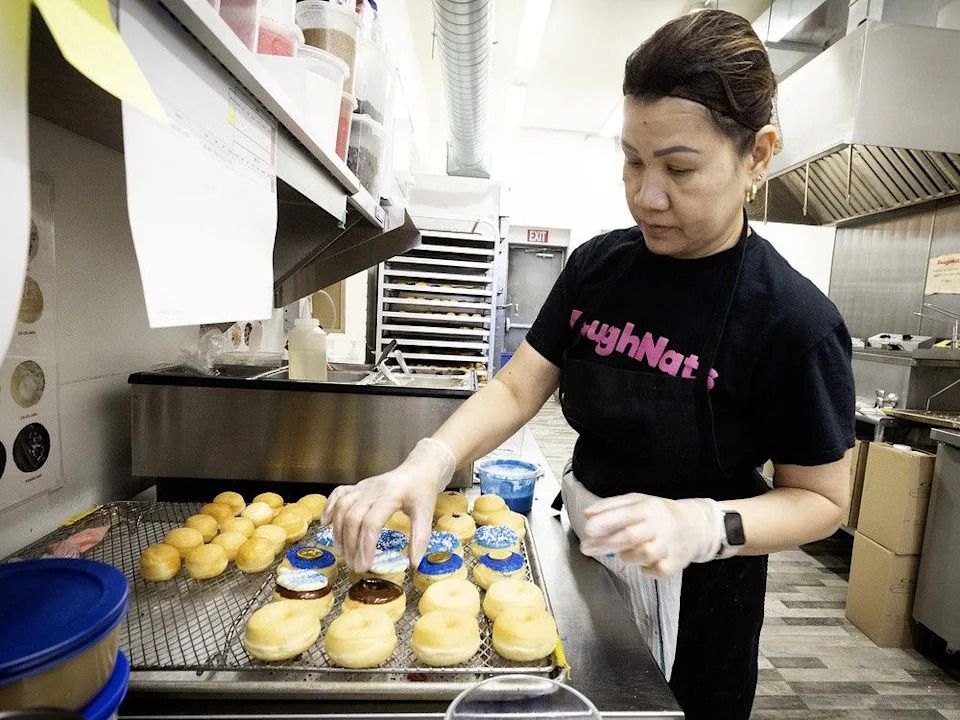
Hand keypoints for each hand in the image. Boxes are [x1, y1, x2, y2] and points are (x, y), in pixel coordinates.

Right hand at [321, 438, 455, 572]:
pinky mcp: (358, 486)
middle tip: (354, 566)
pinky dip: (329, 508)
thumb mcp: (426, 514)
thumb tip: (413, 564)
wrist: (419, 470)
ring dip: (338, 531)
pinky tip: (326, 524)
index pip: (372, 523)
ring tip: (342, 553)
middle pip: (353, 517)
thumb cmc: (422, 492)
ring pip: (342, 507)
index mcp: (392, 496)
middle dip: (350, 544)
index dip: (366, 546)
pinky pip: (338, 494)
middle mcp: (374, 490)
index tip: (365, 566)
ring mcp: (363, 487)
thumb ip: (420, 538)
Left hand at [578, 493, 723, 576]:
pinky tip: (644, 561)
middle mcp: (659, 527)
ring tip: (625, 550)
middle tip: (586, 547)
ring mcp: (668, 548)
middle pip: (630, 537)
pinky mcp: (673, 566)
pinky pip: (651, 571)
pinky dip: (643, 568)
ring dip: (626, 555)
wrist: (695, 527)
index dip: (606, 522)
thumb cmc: (658, 513)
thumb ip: (610, 506)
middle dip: (604, 543)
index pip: (626, 514)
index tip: (587, 529)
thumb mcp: (637, 501)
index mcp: (649, 508)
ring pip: (640, 556)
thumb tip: (587, 514)